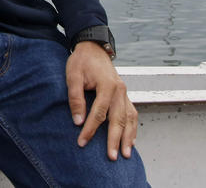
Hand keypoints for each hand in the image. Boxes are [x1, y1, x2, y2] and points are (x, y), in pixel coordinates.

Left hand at [66, 41, 137, 160]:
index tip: (82, 141)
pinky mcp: (124, 95)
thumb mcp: (73, 76)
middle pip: (118, 119)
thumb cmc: (81, 61)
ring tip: (126, 154)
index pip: (99, 112)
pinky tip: (131, 141)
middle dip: (114, 139)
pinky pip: (132, 114)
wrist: (93, 48)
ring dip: (128, 137)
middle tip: (111, 157)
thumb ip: (76, 98)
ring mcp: (125, 93)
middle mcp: (120, 90)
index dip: (90, 128)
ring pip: (129, 119)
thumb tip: (77, 121)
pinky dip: (133, 129)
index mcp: (107, 85)